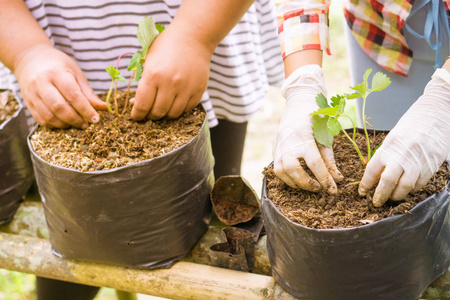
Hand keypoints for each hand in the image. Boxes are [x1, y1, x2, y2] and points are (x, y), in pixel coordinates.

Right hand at [14, 44, 105, 128]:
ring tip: (77, 124)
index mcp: (56, 73)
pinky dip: (54, 125)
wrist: (31, 59)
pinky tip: (64, 123)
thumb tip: (104, 108)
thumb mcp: (75, 73)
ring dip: (65, 124)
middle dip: (76, 119)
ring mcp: (31, 93)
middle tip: (87, 124)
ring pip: (48, 116)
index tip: (96, 119)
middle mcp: (40, 83)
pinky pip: (41, 119)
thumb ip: (88, 93)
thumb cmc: (58, 66)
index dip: (86, 109)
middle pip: (59, 107)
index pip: (73, 95)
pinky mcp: (27, 102)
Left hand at [131, 26, 211, 120]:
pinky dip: (179, 109)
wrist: (192, 37)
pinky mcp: (198, 90)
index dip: (137, 115)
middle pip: (157, 113)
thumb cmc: (166, 47)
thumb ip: (143, 83)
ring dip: (166, 114)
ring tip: (163, 106)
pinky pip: (187, 109)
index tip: (136, 117)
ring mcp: (186, 88)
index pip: (142, 106)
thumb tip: (136, 104)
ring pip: (173, 114)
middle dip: (150, 116)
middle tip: (149, 112)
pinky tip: (175, 101)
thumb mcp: (148, 60)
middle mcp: (170, 83)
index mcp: (153, 75)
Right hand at [273, 65, 342, 193]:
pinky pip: (276, 169)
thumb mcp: (326, 136)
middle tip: (319, 188)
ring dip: (295, 183)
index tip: (333, 190)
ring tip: (308, 185)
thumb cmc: (315, 120)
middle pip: (294, 170)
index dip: (325, 179)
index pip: (315, 164)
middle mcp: (288, 143)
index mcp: (304, 138)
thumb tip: (337, 179)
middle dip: (307, 183)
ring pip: (282, 172)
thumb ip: (330, 159)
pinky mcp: (274, 149)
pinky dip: (287, 178)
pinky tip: (297, 180)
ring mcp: (278, 147)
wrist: (298, 105)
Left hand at [359, 68, 449, 206]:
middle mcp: (402, 154)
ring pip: (405, 186)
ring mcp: (418, 160)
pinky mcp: (432, 164)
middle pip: (387, 182)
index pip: (372, 170)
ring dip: (397, 195)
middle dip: (380, 195)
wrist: (436, 111)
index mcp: (388, 146)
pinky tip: (408, 189)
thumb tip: (376, 173)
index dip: (366, 183)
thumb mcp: (394, 136)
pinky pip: (420, 183)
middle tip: (376, 202)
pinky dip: (412, 189)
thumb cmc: (413, 123)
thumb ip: (386, 154)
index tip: (362, 192)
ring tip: (392, 198)